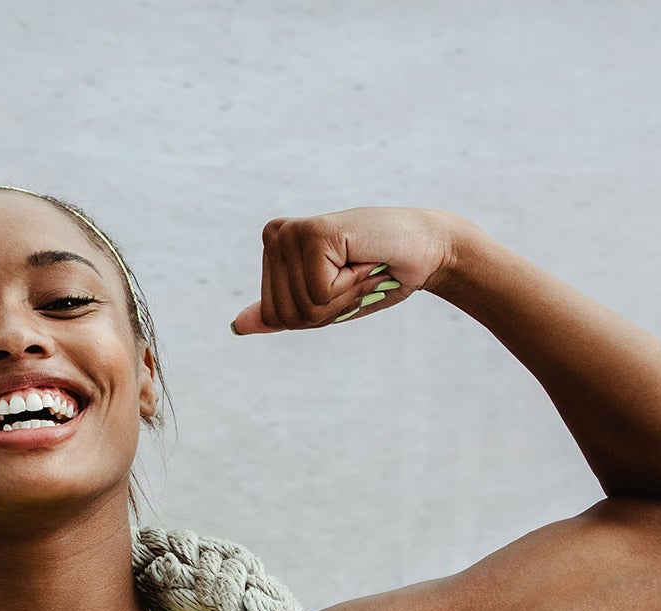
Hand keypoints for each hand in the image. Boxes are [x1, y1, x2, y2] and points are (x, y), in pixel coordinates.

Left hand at [230, 207, 470, 334]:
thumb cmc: (377, 276)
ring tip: (360, 267)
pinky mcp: (313, 233)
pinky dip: (351, 287)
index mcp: (273, 248)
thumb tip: (235, 327)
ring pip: (302, 307)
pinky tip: (363, 260)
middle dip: (328, 309)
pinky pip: (319, 294)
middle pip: (284, 314)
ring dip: (342, 297)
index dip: (315, 315)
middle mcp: (276, 235)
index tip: (342, 285)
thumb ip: (282, 313)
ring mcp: (292, 232)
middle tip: (354, 277)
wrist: (425, 250)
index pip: (273, 315)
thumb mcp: (323, 303)